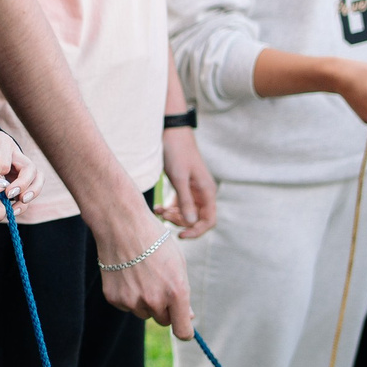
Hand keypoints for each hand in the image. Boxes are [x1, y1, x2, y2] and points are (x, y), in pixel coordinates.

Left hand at [0, 127, 37, 204]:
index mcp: (4, 144)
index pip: (7, 156)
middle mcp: (18, 157)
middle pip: (31, 169)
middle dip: (23, 183)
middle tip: (9, 195)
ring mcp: (22, 170)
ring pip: (36, 181)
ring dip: (29, 195)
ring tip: (16, 207)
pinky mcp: (21, 181)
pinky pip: (29, 192)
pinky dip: (23, 203)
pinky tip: (13, 212)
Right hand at [97, 205, 197, 336]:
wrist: (122, 225)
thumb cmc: (155, 241)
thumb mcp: (178, 263)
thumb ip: (183, 292)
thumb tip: (187, 317)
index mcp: (176, 291)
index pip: (182, 330)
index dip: (185, 331)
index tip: (184, 328)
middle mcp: (154, 300)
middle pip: (164, 320)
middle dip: (165, 308)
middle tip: (159, 283)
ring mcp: (132, 301)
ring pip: (144, 313)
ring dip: (145, 301)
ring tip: (141, 273)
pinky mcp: (114, 298)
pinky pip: (127, 306)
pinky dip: (128, 294)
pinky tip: (127, 273)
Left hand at [159, 125, 217, 239]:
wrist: (171, 131)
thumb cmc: (176, 152)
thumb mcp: (179, 178)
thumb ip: (185, 202)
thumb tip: (191, 224)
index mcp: (207, 191)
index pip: (209, 220)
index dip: (197, 231)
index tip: (181, 235)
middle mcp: (203, 193)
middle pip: (197, 219)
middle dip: (181, 222)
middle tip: (164, 216)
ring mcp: (193, 190)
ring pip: (187, 213)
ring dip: (174, 216)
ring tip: (159, 211)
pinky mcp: (183, 187)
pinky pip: (179, 205)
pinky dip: (169, 209)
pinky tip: (158, 209)